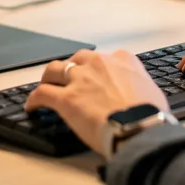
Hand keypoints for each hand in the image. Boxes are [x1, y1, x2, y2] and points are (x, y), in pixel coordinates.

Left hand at [25, 49, 168, 153]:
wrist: (139, 127)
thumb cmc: (149, 115)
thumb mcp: (152, 92)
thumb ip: (140, 87)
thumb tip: (140, 96)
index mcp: (123, 60)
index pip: (105, 57)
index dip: (97, 68)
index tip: (96, 77)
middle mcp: (99, 63)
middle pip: (77, 59)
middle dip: (71, 68)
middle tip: (69, 79)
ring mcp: (80, 79)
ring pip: (54, 70)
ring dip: (49, 78)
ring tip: (46, 86)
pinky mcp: (65, 98)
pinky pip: (42, 93)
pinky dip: (34, 99)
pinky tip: (32, 106)